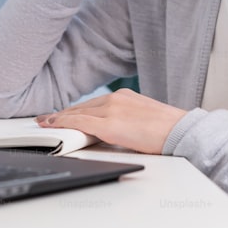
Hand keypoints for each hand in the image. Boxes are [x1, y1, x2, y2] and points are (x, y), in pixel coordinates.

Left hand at [35, 88, 186, 154]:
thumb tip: (112, 130)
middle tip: (46, 118)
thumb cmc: (168, 129)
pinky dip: (64, 124)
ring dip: (60, 119)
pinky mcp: (110, 124)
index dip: (74, 110)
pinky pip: (80, 123)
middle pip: (82, 108)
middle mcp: (115, 98)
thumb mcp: (143, 118)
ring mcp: (111, 110)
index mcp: (124, 96)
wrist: (181, 131)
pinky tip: (54, 126)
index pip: (92, 103)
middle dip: (63, 114)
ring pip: (78, 114)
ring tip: (46, 123)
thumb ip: (125, 119)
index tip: (62, 113)